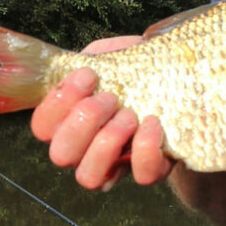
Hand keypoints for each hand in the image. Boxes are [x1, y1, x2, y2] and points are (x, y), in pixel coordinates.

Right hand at [29, 36, 174, 190]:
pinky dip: (145, 149)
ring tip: (129, 114)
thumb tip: (44, 49)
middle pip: (60, 154)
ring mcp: (116, 165)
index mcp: (69, 121)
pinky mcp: (150, 169)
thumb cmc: (138, 73)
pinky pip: (142, 175)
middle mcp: (85, 150)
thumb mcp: (108, 58)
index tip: (87, 74)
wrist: (183, 88)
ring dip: (107, 141)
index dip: (58, 103)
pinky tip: (153, 123)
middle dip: (83, 121)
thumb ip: (87, 57)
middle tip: (109, 97)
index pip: (42, 127)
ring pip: (90, 176)